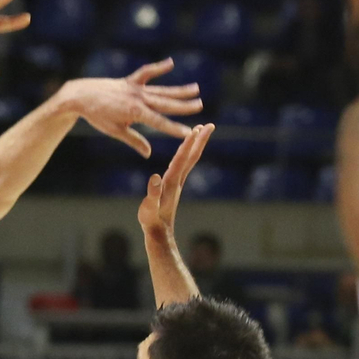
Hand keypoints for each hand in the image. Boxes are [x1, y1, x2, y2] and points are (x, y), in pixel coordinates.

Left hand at [58, 59, 205, 157]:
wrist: (80, 96)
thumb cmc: (97, 116)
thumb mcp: (115, 131)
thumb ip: (134, 140)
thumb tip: (148, 153)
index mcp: (135, 113)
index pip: (159, 123)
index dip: (175, 128)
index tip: (189, 132)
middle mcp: (138, 98)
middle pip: (165, 103)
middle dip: (183, 106)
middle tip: (200, 106)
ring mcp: (135, 88)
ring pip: (161, 89)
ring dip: (179, 89)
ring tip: (196, 88)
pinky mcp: (130, 81)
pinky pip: (146, 73)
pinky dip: (158, 68)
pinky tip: (170, 63)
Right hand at [138, 122, 213, 237]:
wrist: (159, 232)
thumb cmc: (151, 220)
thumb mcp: (149, 209)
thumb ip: (152, 194)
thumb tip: (155, 177)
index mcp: (171, 182)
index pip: (182, 159)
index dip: (188, 144)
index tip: (196, 129)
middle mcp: (178, 180)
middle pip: (192, 156)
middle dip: (200, 140)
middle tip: (210, 125)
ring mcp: (177, 183)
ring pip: (190, 160)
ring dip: (195, 145)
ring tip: (199, 131)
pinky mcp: (174, 185)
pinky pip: (184, 165)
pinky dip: (187, 154)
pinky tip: (185, 150)